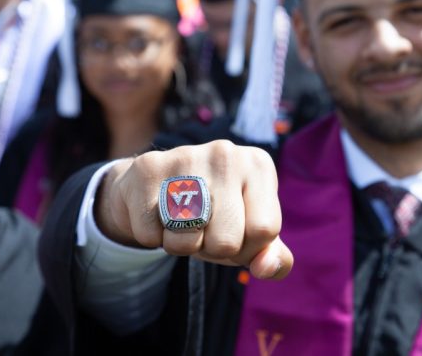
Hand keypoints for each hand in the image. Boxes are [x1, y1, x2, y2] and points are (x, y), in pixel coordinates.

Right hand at [95, 140, 292, 279]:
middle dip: (213, 249)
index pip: (265, 232)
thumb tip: (266, 267)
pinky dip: (152, 237)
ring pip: (186, 242)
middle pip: (226, 242)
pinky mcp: (148, 168)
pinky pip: (150, 236)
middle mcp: (226, 154)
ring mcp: (185, 156)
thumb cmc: (214, 214)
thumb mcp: (250, 233)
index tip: (236, 231)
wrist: (154, 185)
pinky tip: (156, 213)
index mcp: (258, 165)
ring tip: (181, 221)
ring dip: (181, 245)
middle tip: (204, 227)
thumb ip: (273, 257)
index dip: (247, 247)